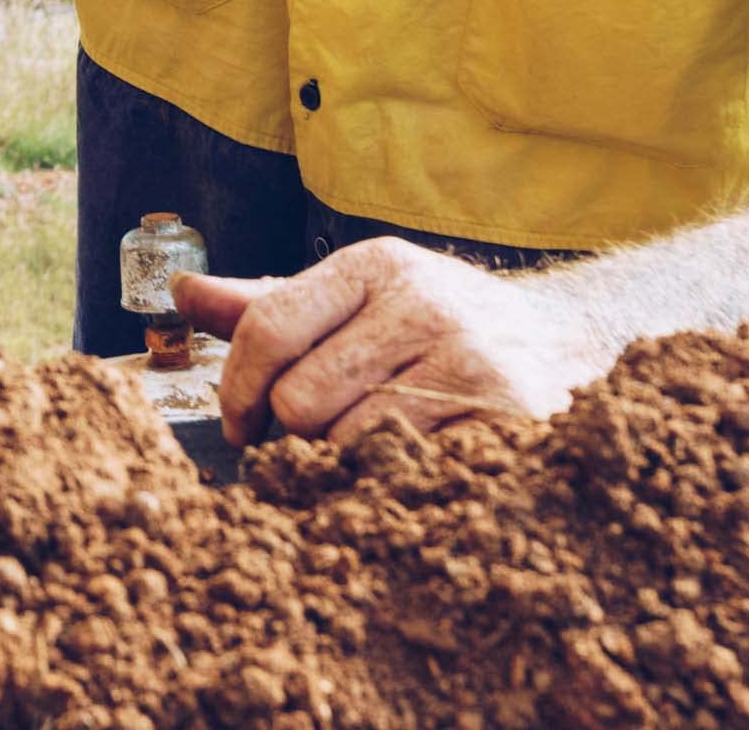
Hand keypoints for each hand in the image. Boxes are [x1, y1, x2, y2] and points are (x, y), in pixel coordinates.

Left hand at [173, 237, 616, 446]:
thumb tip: (182, 290)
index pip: (266, 327)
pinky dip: (393, 482)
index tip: (238, 427)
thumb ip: (268, 301)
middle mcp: (423, 302)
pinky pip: (409, 473)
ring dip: (344, 462)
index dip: (236, 390)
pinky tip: (405, 467)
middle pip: (300, 398)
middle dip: (292, 434)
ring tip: (366, 449)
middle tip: (309, 443)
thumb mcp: (355, 295)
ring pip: (350, 443)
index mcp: (374, 265)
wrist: (566, 345)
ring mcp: (470, 359)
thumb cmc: (432, 324)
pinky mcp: (507, 418)